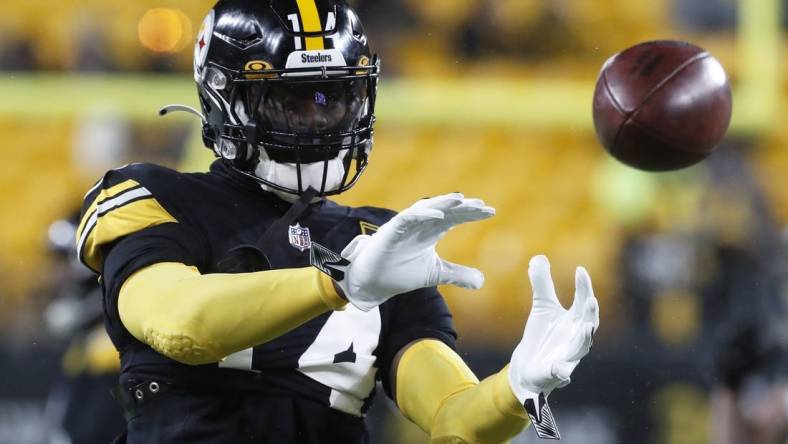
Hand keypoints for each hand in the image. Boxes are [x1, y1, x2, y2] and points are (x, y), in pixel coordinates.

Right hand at [336, 193, 494, 310]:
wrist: (374, 283)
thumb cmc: (400, 273)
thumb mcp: (436, 273)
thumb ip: (457, 274)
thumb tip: (481, 281)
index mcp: (430, 231)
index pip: (454, 217)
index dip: (471, 213)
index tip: (490, 212)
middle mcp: (419, 224)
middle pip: (445, 210)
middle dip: (463, 206)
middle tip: (482, 206)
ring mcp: (405, 225)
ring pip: (427, 208)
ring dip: (443, 204)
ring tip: (461, 200)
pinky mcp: (391, 230)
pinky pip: (408, 218)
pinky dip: (422, 214)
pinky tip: (439, 215)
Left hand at [508, 255, 599, 438]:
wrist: (527, 365)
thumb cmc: (541, 335)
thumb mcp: (541, 306)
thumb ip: (542, 283)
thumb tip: (538, 257)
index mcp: (575, 320)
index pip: (583, 301)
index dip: (584, 286)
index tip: (580, 270)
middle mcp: (576, 337)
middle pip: (589, 324)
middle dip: (591, 313)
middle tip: (591, 300)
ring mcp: (569, 356)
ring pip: (580, 348)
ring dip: (583, 338)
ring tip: (585, 328)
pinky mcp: (557, 372)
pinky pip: (563, 372)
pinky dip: (564, 371)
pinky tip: (562, 370)